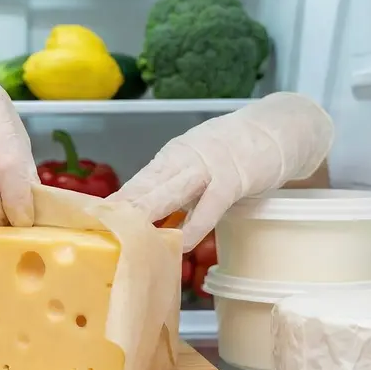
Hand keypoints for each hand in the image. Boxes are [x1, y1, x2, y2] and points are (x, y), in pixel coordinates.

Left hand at [109, 92, 333, 250]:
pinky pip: (211, 204)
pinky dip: (195, 223)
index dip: (115, 202)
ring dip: (147, 212)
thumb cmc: (238, 153)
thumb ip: (179, 189)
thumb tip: (155, 219)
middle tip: (94, 226)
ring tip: (124, 233)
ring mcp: (209, 167)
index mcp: (173, 158)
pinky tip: (181, 241)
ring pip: (171, 192)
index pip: (138, 182)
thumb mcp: (201, 167)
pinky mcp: (235, 178)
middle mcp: (184, 159)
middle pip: (146, 186)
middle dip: (120, 208)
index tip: (89, 220)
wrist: (281, 128)